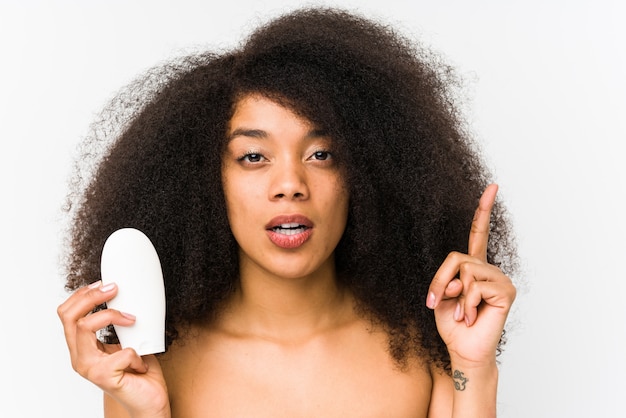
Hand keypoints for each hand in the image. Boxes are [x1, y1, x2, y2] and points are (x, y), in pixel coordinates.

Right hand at [57, 281, 169, 416]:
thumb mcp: (128, 341)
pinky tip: (141, 364)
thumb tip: (129, 296)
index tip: (102, 284)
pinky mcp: (104, 376)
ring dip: (112, 316)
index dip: (82, 295)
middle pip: (69, 317)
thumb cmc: (139, 371)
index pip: (67, 315)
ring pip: (85, 327)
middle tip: (113, 288)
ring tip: (132, 319)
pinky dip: (136, 353)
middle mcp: (79, 357)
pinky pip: (121, 351)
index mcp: (81, 347)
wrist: (149, 401)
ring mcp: (89, 368)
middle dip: (90, 297)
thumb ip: (121, 324)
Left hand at [426, 184, 515, 364]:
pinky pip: (474, 286)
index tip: (492, 186)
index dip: (483, 210)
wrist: (463, 348)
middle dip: (440, 281)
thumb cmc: (452, 323)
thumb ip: (448, 278)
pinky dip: (466, 304)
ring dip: (454, 296)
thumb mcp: (442, 295)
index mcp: (473, 266)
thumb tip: (463, 275)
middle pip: (456, 257)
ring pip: (465, 271)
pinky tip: (472, 317)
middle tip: (439, 302)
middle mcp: (489, 269)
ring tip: (463, 313)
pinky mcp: (506, 291)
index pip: (478, 233)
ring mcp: (500, 279)